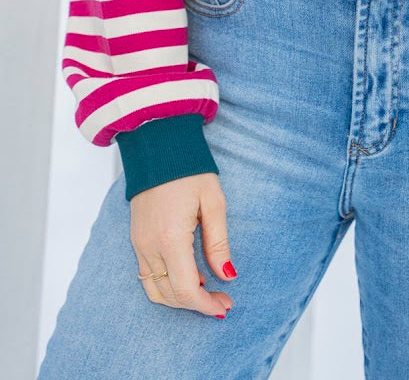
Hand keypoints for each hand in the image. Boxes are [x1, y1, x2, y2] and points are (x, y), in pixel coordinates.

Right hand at [130, 172, 235, 316]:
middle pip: (171, 295)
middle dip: (198, 304)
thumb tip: (228, 276)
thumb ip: (218, 243)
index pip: (186, 290)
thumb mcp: (213, 202)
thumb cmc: (189, 170)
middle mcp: (150, 247)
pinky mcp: (136, 239)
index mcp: (171, 239)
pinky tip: (188, 275)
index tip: (225, 305)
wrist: (158, 146)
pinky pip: (147, 276)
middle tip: (222, 301)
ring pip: (156, 290)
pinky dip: (167, 285)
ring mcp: (139, 244)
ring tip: (206, 290)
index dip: (207, 305)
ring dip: (180, 298)